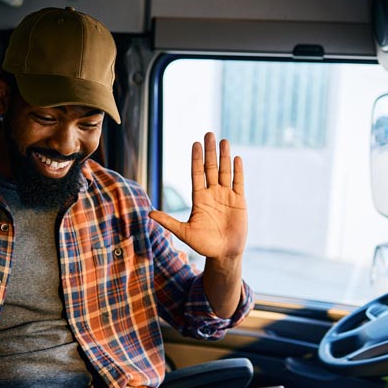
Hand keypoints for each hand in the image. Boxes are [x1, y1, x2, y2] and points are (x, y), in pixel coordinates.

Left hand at [149, 132, 246, 260]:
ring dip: (224, 157)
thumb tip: (149, 214)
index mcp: (199, 199)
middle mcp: (212, 194)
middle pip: (211, 168)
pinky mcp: (239, 201)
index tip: (195, 144)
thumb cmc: (203, 245)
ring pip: (225, 172)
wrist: (224, 254)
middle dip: (210, 152)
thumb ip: (169, 221)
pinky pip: (238, 183)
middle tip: (209, 134)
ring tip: (223, 141)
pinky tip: (237, 158)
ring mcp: (226, 196)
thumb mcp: (184, 232)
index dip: (196, 159)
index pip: (197, 174)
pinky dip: (238, 171)